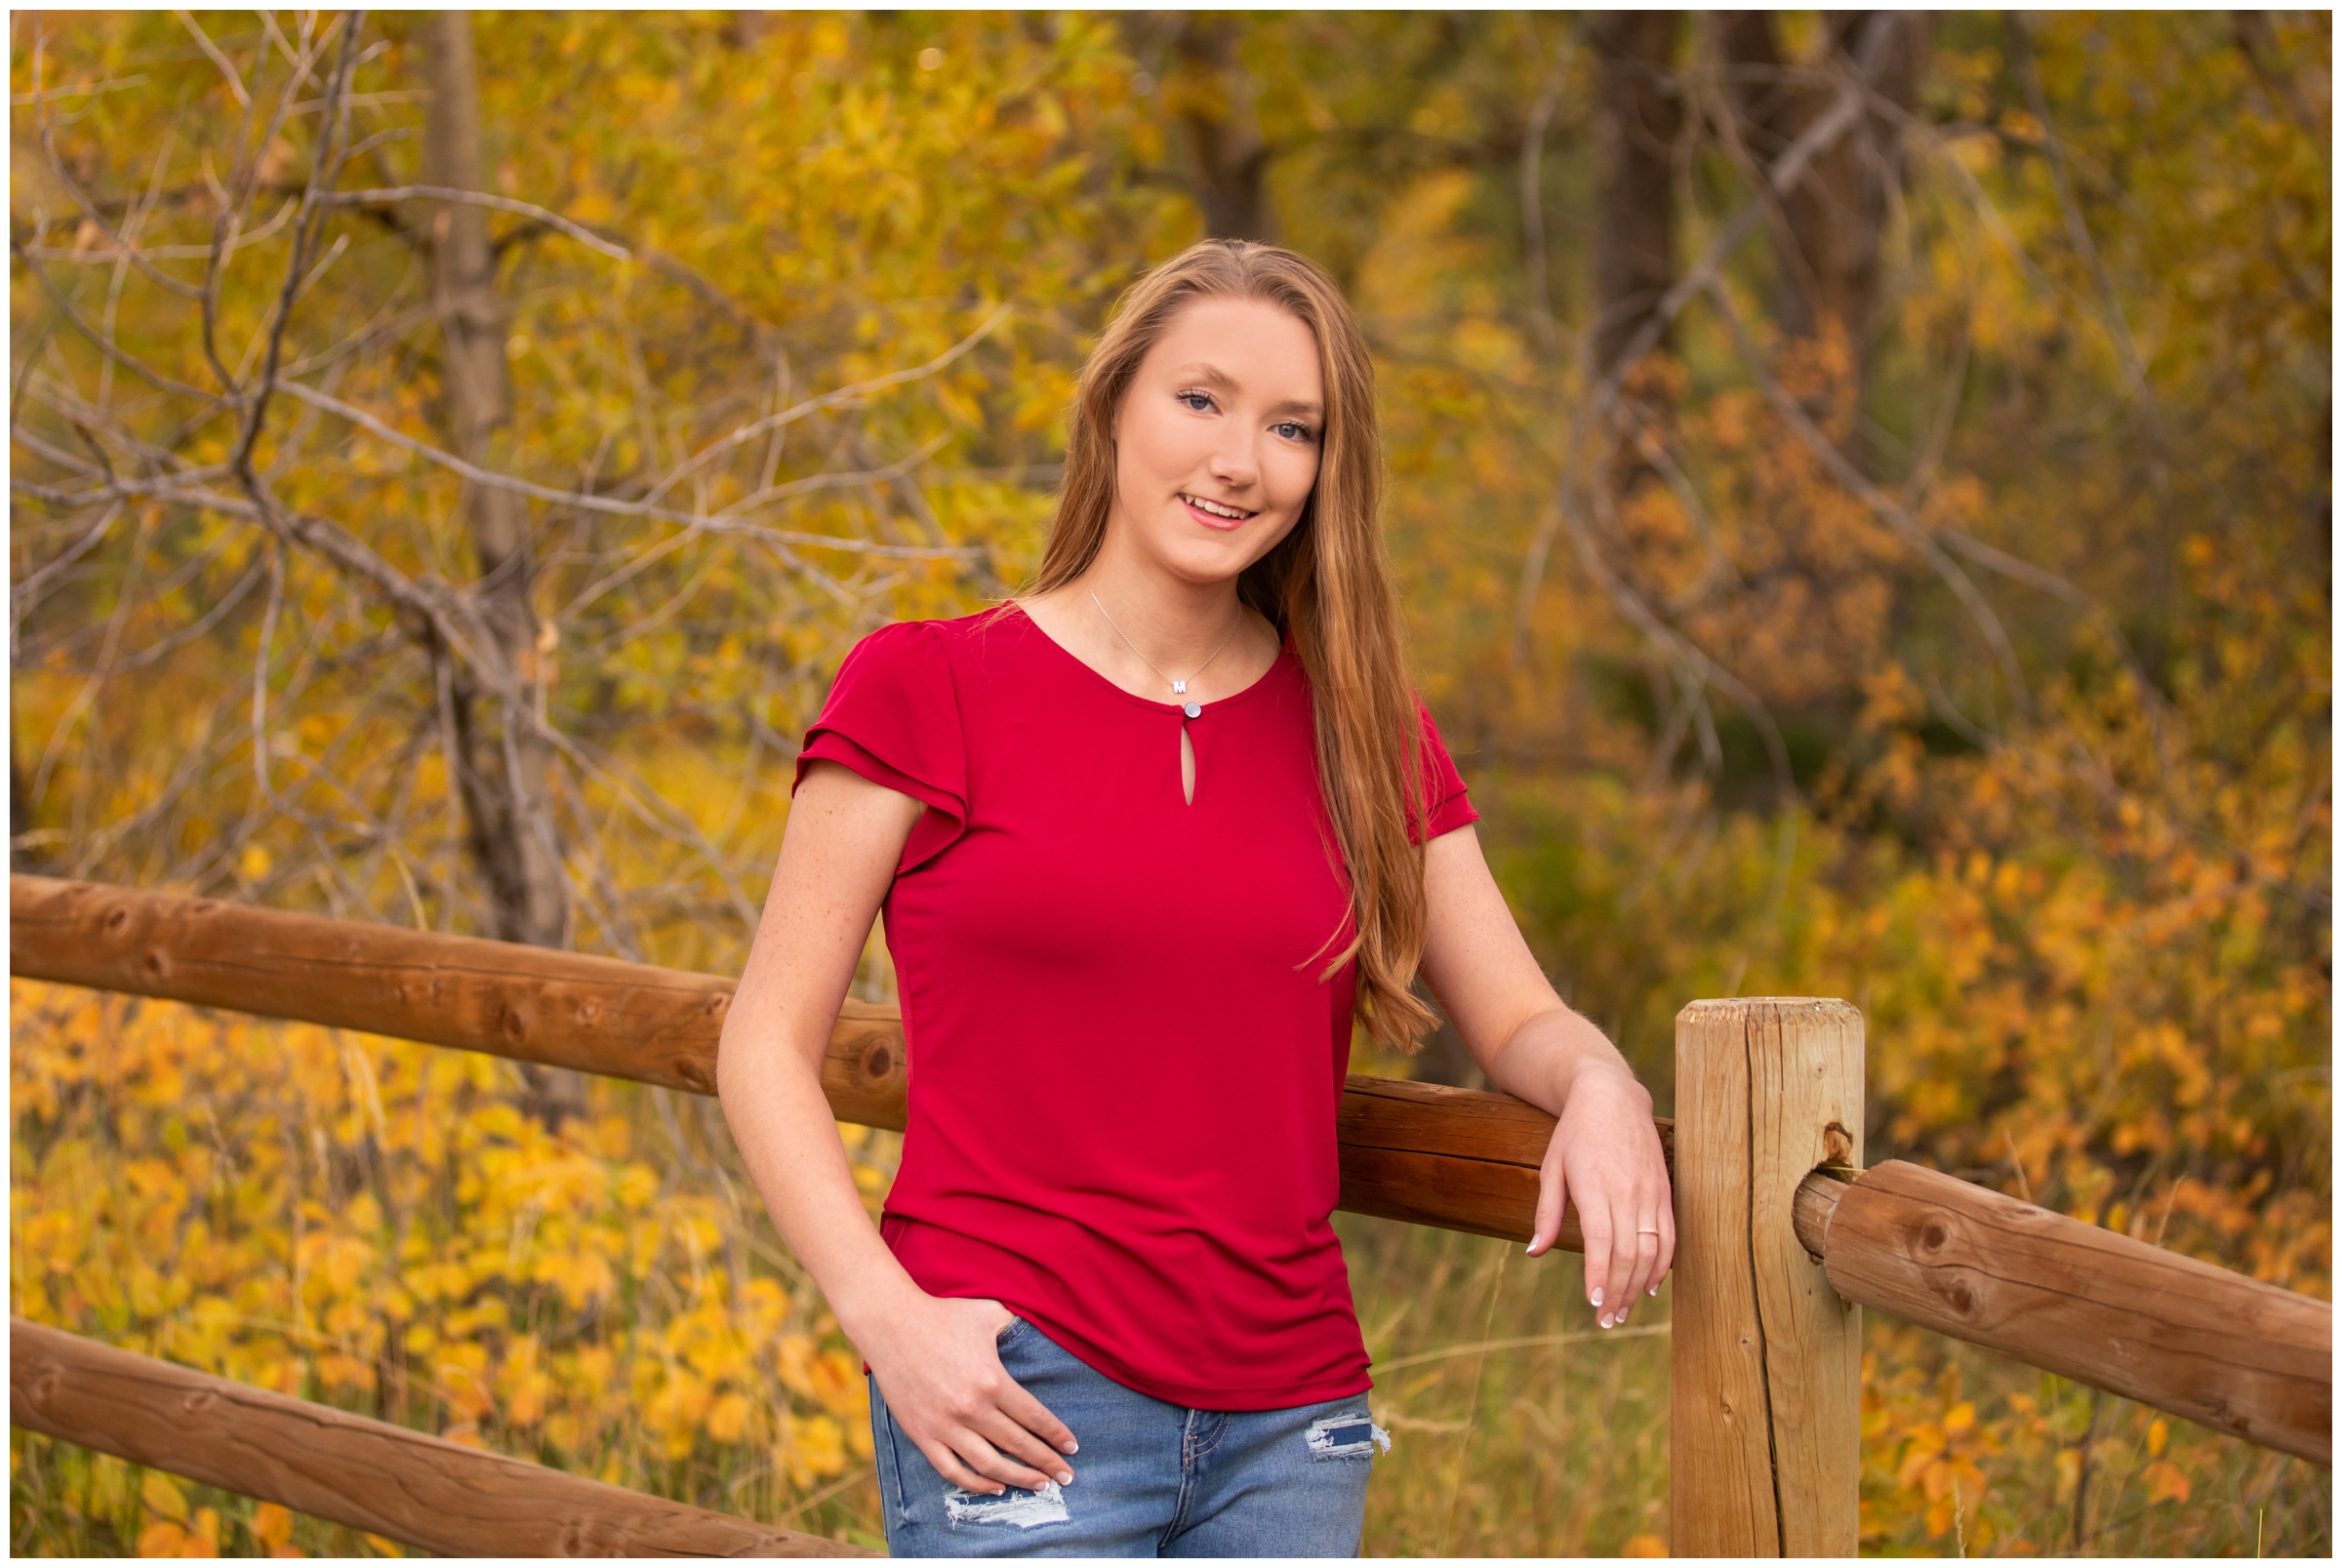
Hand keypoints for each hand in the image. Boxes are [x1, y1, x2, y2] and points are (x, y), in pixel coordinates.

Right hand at [860, 1293, 1077, 1495]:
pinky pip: (953, 1470)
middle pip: (1019, 1445)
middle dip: (1047, 1463)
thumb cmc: (943, 1315)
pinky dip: (977, 1484)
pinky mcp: (922, 1435)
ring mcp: (945, 1425)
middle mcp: (972, 1409)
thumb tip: (1039, 1330)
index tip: (1072, 1447)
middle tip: (1067, 1477)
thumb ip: (1017, 1326)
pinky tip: (997, 1487)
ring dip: (1020, 1479)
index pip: (1035, 1417)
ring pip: (991, 1465)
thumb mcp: (990, 1314)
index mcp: (993, 1381)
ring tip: (1040, 1485)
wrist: (890, 1323)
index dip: (1056, 1436)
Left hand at [1527, 1065, 1674, 1328]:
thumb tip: (1534, 1253)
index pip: (1601, 1241)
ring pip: (1652, 1250)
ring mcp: (1650, 1192)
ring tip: (1625, 1311)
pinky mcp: (1665, 1191)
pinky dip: (1663, 1265)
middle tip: (1607, 1320)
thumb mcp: (1551, 1168)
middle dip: (1618, 1291)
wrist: (1612, 1096)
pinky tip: (1652, 1286)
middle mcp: (1628, 1192)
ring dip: (1640, 1285)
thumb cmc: (1574, 1133)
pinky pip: (1669, 1236)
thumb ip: (1546, 1213)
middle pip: (1628, 1253)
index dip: (1599, 1275)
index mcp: (1595, 1186)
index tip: (1593, 1304)